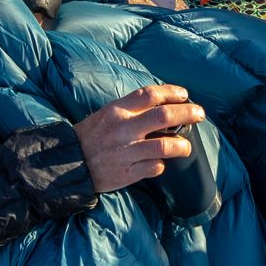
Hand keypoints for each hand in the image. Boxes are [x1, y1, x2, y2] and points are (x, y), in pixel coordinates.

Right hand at [72, 84, 203, 192]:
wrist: (66, 163)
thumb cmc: (89, 137)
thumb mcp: (106, 115)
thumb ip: (130, 110)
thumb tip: (161, 107)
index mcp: (117, 110)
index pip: (150, 94)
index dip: (172, 93)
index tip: (185, 95)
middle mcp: (123, 129)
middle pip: (164, 116)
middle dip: (188, 113)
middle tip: (199, 114)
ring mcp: (126, 152)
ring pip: (164, 146)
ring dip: (181, 146)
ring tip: (186, 147)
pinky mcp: (126, 173)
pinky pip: (154, 168)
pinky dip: (160, 166)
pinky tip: (160, 164)